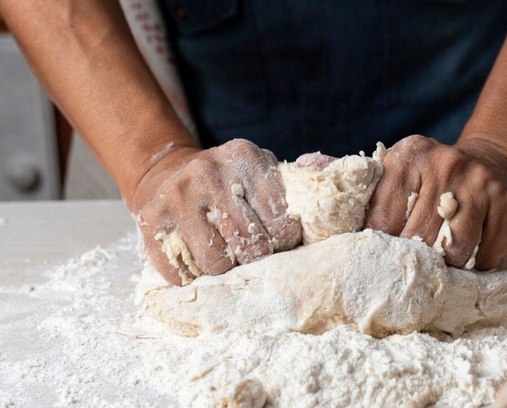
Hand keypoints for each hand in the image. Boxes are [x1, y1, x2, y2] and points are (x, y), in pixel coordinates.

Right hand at [131, 139, 301, 284]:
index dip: (285, 243)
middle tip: (252, 255)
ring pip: (218, 265)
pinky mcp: (151, 222)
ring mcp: (177, 198)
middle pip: (252, 247)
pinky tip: (197, 259)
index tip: (279, 243)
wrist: (162, 172)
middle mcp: (210, 175)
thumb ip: (285, 190)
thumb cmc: (223, 180)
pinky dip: (194, 277)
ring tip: (226, 258)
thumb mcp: (255, 170)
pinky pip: (182, 273)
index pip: (282, 223)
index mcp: (244, 158)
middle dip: (257, 259)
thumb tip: (320, 226)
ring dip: (226, 270)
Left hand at [365, 135, 506, 269]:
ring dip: (446, 265)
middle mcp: (448, 164)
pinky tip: (471, 249)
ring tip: (441, 259)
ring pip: (455, 251)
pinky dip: (475, 264)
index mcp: (410, 155)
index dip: (380, 245)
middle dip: (413, 258)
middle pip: (419, 237)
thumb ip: (373, 200)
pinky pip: (485, 258)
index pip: (383, 218)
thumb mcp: (400, 174)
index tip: (379, 258)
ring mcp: (483, 185)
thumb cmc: (432, 180)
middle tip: (412, 265)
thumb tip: (343, 241)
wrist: (491, 163)